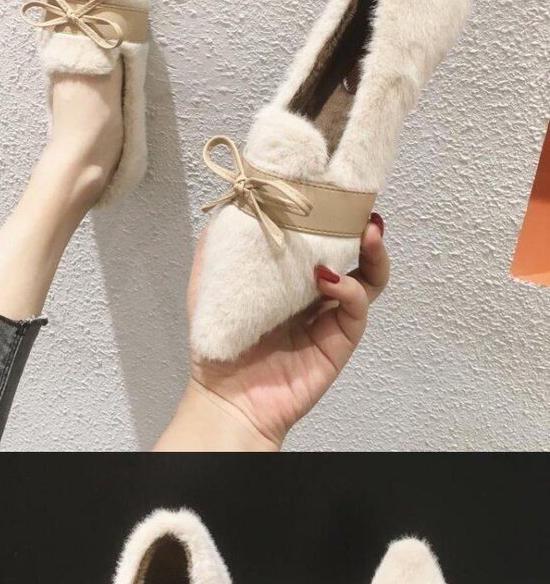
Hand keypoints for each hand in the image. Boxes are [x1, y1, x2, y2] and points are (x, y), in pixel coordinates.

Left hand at [155, 214, 388, 450]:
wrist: (226, 398)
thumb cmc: (218, 344)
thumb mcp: (210, 284)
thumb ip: (220, 246)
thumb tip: (238, 201)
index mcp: (290, 276)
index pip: (321, 237)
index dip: (333, 213)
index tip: (335, 186)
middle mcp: (316, 293)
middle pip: (354, 252)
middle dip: (363, 225)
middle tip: (363, 205)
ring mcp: (331, 317)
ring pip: (369, 277)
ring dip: (374, 252)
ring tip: (370, 232)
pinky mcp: (340, 341)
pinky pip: (357, 308)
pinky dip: (350, 288)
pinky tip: (330, 279)